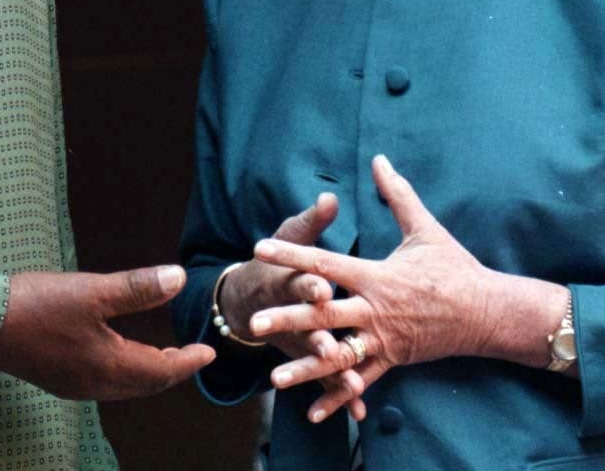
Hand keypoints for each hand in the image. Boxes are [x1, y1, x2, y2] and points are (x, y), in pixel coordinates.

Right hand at [0, 265, 215, 400]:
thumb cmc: (37, 305)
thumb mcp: (92, 291)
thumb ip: (137, 288)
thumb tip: (179, 279)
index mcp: (108, 366)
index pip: (161, 371)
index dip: (188, 362)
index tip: (209, 352)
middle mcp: (94, 384)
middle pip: (145, 384)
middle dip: (171, 370)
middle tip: (191, 354)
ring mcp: (73, 385)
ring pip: (124, 385)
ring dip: (148, 372)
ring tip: (163, 354)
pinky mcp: (58, 378)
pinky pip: (105, 382)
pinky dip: (125, 371)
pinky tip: (120, 353)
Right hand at [218, 193, 368, 421]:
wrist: (246, 302)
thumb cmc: (276, 262)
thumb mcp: (289, 236)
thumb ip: (312, 221)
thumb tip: (330, 197)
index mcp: (289, 281)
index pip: (299, 282)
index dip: (309, 286)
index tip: (321, 288)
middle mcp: (291, 314)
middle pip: (305, 326)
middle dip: (316, 337)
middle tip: (330, 347)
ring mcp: (298, 340)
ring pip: (315, 359)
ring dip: (332, 372)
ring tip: (353, 385)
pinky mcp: (305, 359)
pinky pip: (323, 380)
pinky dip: (339, 394)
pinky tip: (359, 406)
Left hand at [251, 155, 547, 422]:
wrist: (486, 312)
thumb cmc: (454, 267)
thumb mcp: (424, 227)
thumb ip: (397, 193)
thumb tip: (379, 158)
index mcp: (376, 276)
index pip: (325, 262)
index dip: (292, 253)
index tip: (261, 248)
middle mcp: (374, 310)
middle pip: (323, 315)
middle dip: (287, 319)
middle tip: (254, 322)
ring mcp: (382, 339)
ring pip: (337, 357)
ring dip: (305, 368)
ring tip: (273, 378)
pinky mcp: (392, 360)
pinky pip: (361, 382)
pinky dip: (338, 399)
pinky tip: (313, 413)